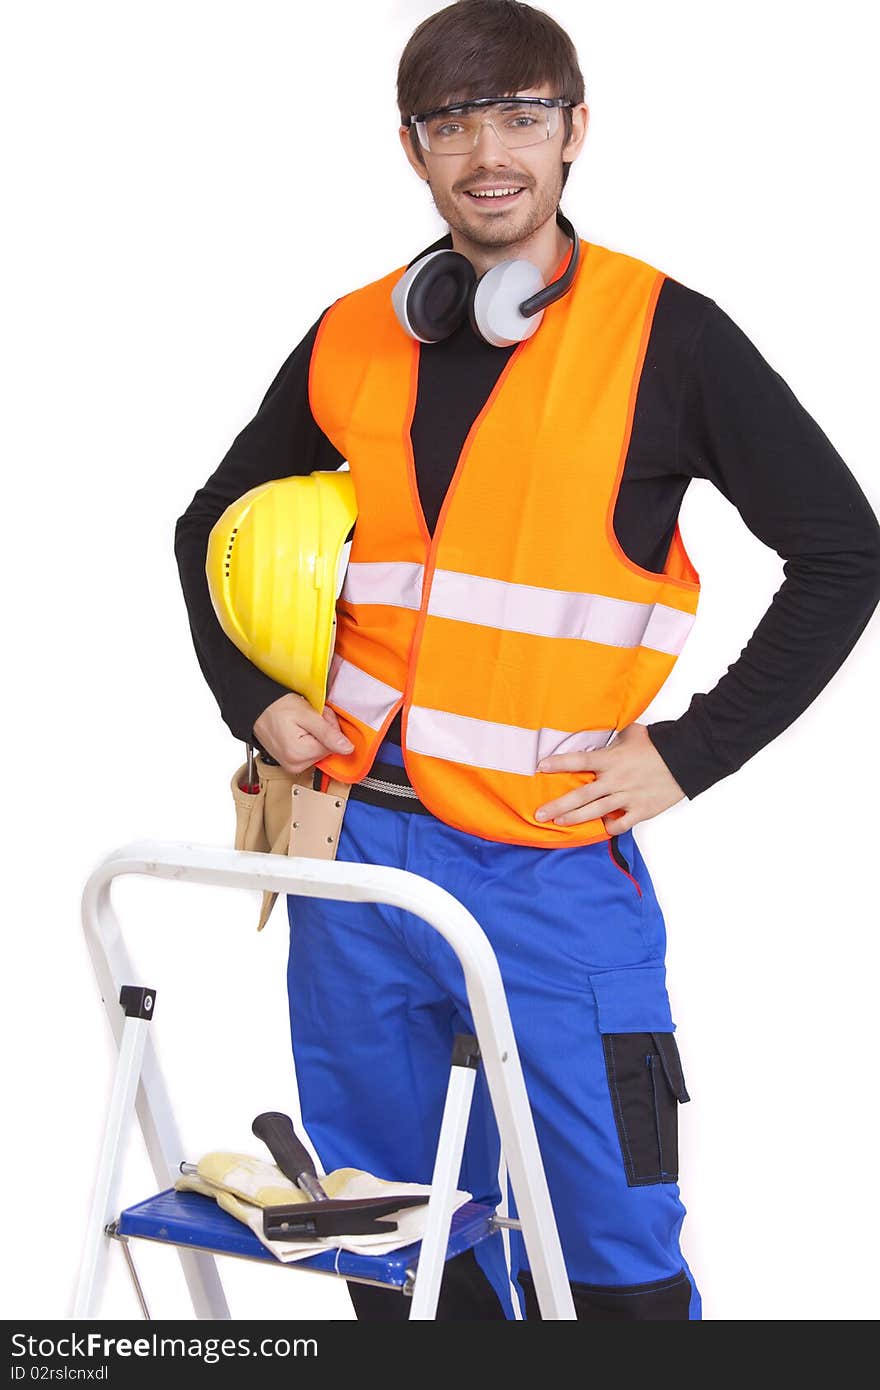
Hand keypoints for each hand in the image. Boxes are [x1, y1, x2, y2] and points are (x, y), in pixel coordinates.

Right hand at [252, 693, 353, 774]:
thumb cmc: (276, 707)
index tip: (320, 716)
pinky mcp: (291, 762)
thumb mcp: (307, 715)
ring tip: (303, 722)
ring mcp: (292, 765)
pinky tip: (299, 728)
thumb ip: (329, 733)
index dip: (331, 727)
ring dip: (317, 734)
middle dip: (324, 730)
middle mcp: (295, 765)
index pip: (334, 746)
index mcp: (300, 755)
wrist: (257, 707)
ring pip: (320, 750)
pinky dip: (309, 739)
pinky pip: (310, 752)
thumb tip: (348, 749)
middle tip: (311, 716)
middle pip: (327, 749)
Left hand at [534, 723, 685, 832]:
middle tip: (539, 814)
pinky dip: (609, 827)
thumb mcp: (632, 733)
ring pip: (595, 812)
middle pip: (580, 795)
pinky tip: (601, 826)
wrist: (687, 759)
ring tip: (558, 822)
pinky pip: (620, 825)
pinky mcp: (641, 810)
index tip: (540, 767)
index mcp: (612, 759)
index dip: (559, 764)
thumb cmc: (658, 745)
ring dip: (573, 818)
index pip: (579, 760)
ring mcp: (628, 797)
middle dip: (557, 805)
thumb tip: (599, 733)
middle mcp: (616, 780)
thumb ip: (612, 737)